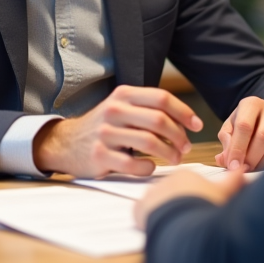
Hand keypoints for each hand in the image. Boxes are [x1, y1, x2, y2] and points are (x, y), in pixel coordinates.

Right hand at [33, 85, 202, 177]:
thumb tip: (186, 121)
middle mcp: (114, 110)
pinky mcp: (100, 156)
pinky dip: (148, 167)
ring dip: (169, 153)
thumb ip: (147, 108)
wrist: (66, 143)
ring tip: (175, 159)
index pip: (162, 98)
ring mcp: (105, 133)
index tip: (197, 125)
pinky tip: (150, 166)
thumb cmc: (104, 127)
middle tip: (186, 147)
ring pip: (149, 142)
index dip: (184, 112)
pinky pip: (134, 163)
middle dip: (179, 136)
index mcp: (123, 95)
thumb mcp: (121, 107)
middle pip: (159, 120)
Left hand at [134, 167, 245, 227]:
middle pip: (172, 192)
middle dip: (179, 204)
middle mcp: (165, 181)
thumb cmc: (207, 209)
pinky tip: (160, 228)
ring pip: (156, 202)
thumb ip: (233, 181)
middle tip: (190, 220)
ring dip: (164, 211)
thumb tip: (242, 169)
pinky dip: (148, 220)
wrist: (186, 226)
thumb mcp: (224, 194)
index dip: (195, 197)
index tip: (200, 209)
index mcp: (185, 175)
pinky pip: (141, 213)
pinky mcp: (139, 210)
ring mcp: (151, 195)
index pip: (187, 183)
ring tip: (176, 227)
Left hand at [215, 96, 263, 171]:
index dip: (238, 148)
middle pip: (263, 136)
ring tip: (252, 170)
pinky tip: (263, 168)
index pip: (244, 126)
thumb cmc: (245, 122)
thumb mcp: (231, 126)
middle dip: (251, 157)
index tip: (232, 166)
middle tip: (243, 170)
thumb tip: (223, 159)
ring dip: (262, 162)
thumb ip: (226, 141)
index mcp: (250, 104)